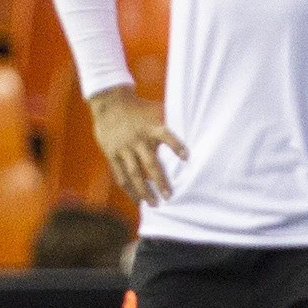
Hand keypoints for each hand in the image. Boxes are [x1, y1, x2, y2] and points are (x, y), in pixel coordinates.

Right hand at [87, 84, 187, 205]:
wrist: (109, 103)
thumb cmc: (139, 108)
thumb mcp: (156, 110)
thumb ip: (171, 120)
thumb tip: (197, 123)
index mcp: (151, 128)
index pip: (166, 136)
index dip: (176, 145)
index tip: (186, 157)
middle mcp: (138, 140)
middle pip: (150, 164)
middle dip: (160, 181)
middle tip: (169, 196)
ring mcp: (123, 148)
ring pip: (134, 174)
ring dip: (144, 191)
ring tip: (154, 204)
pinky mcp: (111, 154)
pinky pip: (120, 175)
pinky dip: (128, 189)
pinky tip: (137, 200)